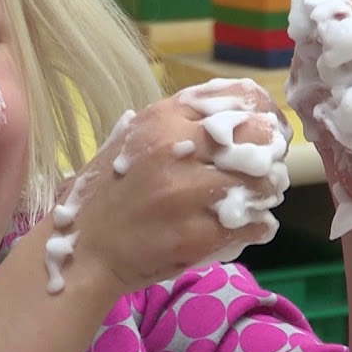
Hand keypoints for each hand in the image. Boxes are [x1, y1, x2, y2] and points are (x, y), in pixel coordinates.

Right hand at [49, 79, 291, 296]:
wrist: (84, 252)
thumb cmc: (105, 195)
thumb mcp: (131, 141)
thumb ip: (176, 124)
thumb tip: (230, 111)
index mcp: (162, 118)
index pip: (238, 99)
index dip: (261, 114)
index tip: (265, 130)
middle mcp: (177, 147)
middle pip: (257, 136)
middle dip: (268, 153)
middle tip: (264, 169)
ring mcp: (188, 192)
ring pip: (263, 182)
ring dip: (265, 193)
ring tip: (252, 201)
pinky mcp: (198, 233)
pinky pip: (255, 224)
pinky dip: (257, 226)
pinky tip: (245, 226)